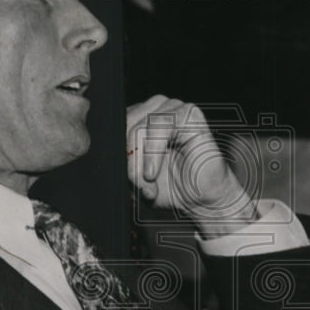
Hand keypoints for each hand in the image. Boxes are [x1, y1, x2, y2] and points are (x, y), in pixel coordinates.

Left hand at [126, 96, 257, 236]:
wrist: (200, 200)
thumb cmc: (170, 188)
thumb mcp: (134, 179)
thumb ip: (120, 165)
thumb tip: (109, 158)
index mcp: (140, 119)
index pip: (114, 125)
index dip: (115, 152)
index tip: (122, 178)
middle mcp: (155, 109)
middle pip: (123, 126)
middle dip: (126, 159)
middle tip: (136, 183)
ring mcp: (173, 108)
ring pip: (138, 126)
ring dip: (137, 159)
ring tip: (147, 180)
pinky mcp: (189, 113)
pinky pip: (159, 125)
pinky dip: (152, 152)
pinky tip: (152, 172)